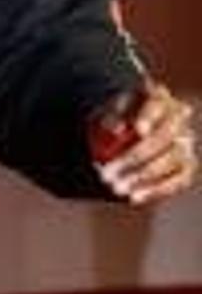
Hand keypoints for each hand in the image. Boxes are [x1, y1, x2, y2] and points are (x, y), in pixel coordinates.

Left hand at [89, 83, 197, 204]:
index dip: (149, 116)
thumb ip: (110, 117)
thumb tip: (115, 130)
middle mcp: (179, 117)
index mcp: (158, 96)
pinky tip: (133, 198)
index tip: (137, 130)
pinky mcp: (187, 165)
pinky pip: (177, 180)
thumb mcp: (105, 112)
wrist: (127, 132)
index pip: (156, 103)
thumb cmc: (114, 118)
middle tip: (109, 171)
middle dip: (136, 155)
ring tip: (115, 188)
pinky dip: (155, 190)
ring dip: (142, 176)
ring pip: (171, 160)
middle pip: (165, 136)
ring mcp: (186, 141)